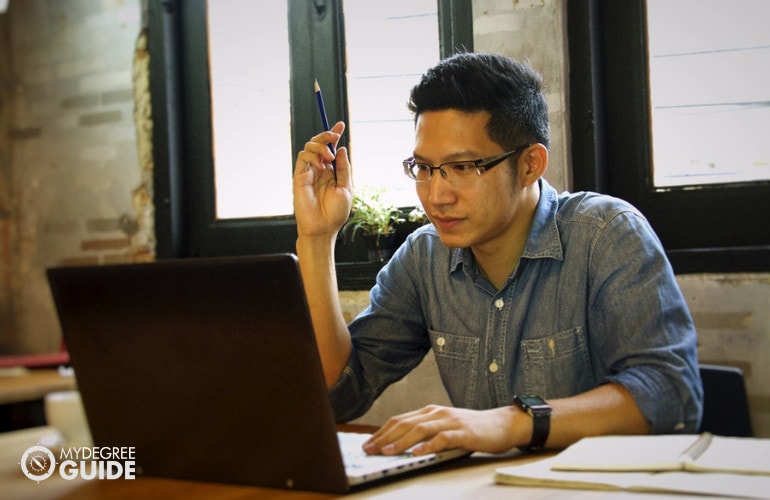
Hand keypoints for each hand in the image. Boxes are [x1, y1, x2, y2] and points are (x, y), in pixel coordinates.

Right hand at [293, 121, 352, 238]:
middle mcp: (320, 169)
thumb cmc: (336, 212)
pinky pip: (303, 156)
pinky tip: (321, 165)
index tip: (341, 124)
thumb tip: (341, 148)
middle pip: (319, 143)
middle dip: (326, 135)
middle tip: (334, 135)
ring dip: (320, 146)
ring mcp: (309, 172)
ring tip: (328, 158)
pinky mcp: (299, 176)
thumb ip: (343, 168)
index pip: (332, 148)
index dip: (335, 135)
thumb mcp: (346, 187)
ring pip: (309, 146)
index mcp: (332, 171)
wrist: (323, 227)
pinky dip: (312, 155)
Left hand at [362, 404, 524, 455]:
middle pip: (405, 423)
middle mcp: (437, 413)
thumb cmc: (471, 429)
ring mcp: (450, 421)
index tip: (367, 444)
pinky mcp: (463, 432)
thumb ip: (425, 432)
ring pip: (420, 430)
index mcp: (430, 411)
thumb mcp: (444, 427)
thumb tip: (400, 445)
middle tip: (369, 450)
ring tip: (387, 452)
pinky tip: (417, 453)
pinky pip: (442, 439)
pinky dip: (428, 446)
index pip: (400, 420)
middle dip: (384, 437)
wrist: (501, 425)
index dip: (382, 432)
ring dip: (401, 442)